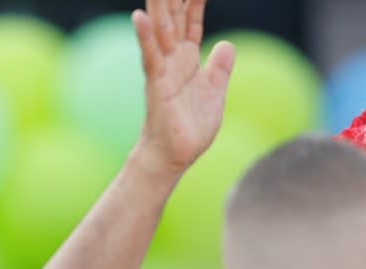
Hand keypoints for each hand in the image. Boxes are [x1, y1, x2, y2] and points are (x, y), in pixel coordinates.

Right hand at [132, 0, 234, 176]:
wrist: (173, 157)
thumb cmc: (189, 129)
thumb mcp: (214, 94)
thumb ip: (219, 68)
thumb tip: (226, 43)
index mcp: (187, 59)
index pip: (191, 19)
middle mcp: (172, 59)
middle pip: (173, 16)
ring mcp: (162, 70)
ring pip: (160, 29)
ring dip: (158, 5)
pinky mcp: (156, 86)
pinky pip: (149, 57)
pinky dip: (144, 37)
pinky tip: (139, 17)